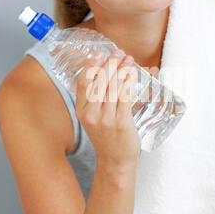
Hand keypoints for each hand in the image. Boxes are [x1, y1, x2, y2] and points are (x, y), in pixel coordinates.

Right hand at [75, 50, 140, 173]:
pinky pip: (124, 96)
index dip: (91, 65)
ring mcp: (106, 119)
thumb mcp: (94, 119)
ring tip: (128, 59)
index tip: (98, 53)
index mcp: (82, 111)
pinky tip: (132, 73)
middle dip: (110, 63)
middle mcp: (91, 114)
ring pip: (112, 87)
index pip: (83, 83)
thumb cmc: (107, 139)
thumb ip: (97, 100)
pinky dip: (128, 81)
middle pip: (99, 81)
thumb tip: (108, 75)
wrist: (115, 162)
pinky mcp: (121, 122)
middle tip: (119, 52)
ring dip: (121, 69)